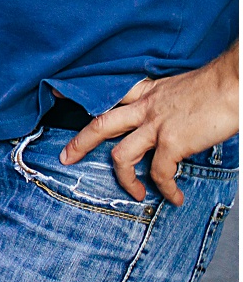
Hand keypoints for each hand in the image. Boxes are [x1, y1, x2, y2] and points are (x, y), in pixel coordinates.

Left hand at [61, 57, 239, 204]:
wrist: (233, 84)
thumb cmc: (215, 86)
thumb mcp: (181, 89)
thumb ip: (167, 103)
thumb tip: (170, 118)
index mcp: (148, 92)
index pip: (109, 92)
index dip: (83, 93)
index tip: (56, 92)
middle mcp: (145, 107)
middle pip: (101, 124)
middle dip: (80, 142)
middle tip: (66, 157)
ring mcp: (156, 125)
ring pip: (122, 155)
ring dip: (125, 179)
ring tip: (136, 193)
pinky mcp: (172, 142)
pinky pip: (160, 173)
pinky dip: (166, 189)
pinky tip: (174, 197)